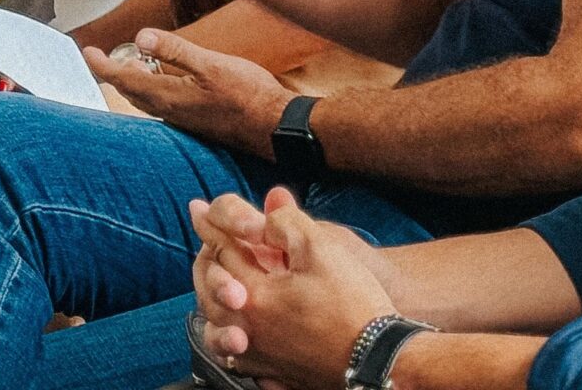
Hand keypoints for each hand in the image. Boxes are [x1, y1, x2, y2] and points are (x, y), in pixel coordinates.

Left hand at [86, 28, 289, 155]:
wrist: (276, 127)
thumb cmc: (249, 96)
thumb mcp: (211, 65)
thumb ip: (175, 51)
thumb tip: (140, 37)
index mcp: (169, 97)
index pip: (123, 79)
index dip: (101, 64)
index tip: (86, 51)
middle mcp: (170, 111)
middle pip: (130, 90)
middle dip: (112, 72)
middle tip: (99, 57)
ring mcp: (183, 119)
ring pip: (146, 98)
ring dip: (132, 82)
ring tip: (127, 64)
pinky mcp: (196, 120)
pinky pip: (162, 104)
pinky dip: (152, 89)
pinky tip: (162, 79)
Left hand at [192, 187, 399, 386]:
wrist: (383, 359)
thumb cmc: (355, 305)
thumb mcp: (323, 248)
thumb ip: (286, 221)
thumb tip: (265, 213)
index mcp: (255, 296)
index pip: (222, 251)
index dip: (213, 225)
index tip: (199, 209)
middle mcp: (249, 329)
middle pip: (211, 291)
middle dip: (208, 262)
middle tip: (206, 245)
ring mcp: (261, 356)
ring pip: (218, 328)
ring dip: (214, 301)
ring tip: (218, 288)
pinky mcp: (275, 374)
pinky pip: (238, 358)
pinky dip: (231, 339)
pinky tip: (239, 332)